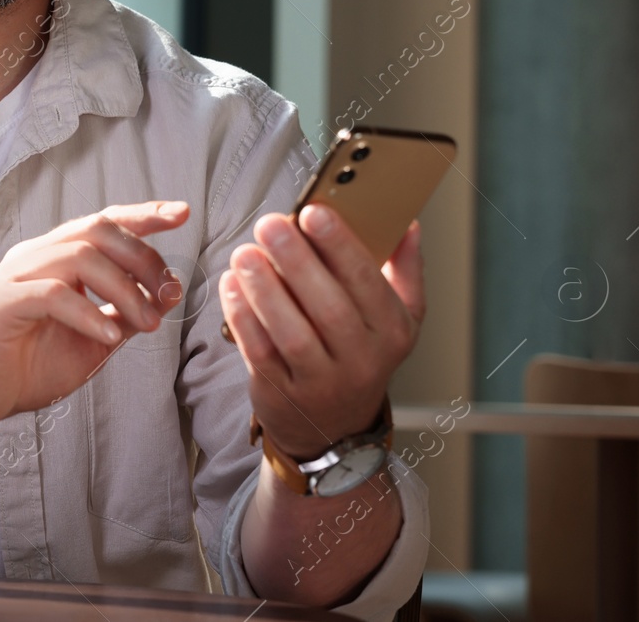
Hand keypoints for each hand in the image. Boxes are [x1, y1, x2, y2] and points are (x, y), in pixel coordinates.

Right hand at [0, 201, 189, 439]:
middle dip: (143, 255)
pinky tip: (109, 333)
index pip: (104, 222)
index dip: (144, 214)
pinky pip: (54, 294)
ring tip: (147, 322)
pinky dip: (89, 313)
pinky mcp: (4, 302)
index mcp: (56, 258)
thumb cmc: (28, 367)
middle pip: (97, 229)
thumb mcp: (93, 340)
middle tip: (167, 291)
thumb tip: (168, 293)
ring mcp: (17, 275)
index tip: (182, 213)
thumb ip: (126, 314)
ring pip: (79, 255)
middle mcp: (36, 256)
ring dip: (124, 288)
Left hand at [219, 204, 423, 458]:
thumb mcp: (397, 316)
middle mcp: (361, 359)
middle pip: (329, 308)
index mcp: (391, 330)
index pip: (368, 282)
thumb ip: (404, 268)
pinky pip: (260, 352)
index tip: (313, 212)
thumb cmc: (362, 353)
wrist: (335, 426)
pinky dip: (242, 317)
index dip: (340, 246)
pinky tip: (231, 285)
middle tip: (269, 225)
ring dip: (264, 289)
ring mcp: (321, 381)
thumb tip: (406, 223)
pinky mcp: (282, 393)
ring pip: (291, 333)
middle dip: (296, 261)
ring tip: (245, 254)